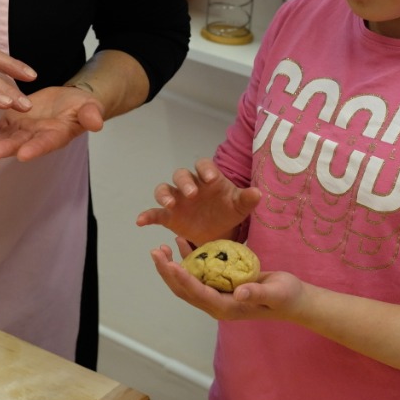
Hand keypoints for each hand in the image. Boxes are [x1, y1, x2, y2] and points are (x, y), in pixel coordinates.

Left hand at [0, 84, 104, 162]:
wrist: (71, 101)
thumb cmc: (82, 106)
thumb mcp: (90, 107)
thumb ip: (91, 115)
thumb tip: (97, 123)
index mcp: (58, 133)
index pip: (46, 142)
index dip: (35, 148)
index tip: (23, 154)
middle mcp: (39, 135)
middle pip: (22, 142)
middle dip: (7, 148)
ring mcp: (25, 129)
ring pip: (8, 138)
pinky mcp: (14, 120)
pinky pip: (0, 129)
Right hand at [135, 157, 260, 245]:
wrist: (218, 233)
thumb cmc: (228, 212)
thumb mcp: (240, 207)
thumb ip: (247, 199)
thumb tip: (258, 193)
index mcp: (208, 179)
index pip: (203, 166)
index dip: (204, 169)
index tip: (209, 178)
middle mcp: (190, 186)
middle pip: (181, 175)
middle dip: (184, 182)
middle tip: (191, 194)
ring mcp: (177, 200)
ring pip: (164, 189)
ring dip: (164, 195)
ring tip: (169, 204)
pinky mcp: (168, 216)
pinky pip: (154, 213)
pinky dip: (147, 216)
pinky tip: (141, 221)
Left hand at [150, 237, 306, 321]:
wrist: (294, 300)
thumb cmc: (287, 297)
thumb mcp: (276, 294)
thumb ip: (258, 293)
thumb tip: (239, 293)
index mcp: (226, 308)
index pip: (198, 294)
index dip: (183, 279)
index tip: (170, 264)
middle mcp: (217, 304)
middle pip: (185, 290)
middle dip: (168, 273)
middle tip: (156, 252)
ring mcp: (217, 296)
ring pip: (188, 283)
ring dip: (172, 267)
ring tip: (160, 248)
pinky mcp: (219, 287)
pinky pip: (199, 274)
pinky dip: (188, 259)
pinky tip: (181, 242)